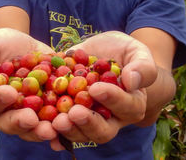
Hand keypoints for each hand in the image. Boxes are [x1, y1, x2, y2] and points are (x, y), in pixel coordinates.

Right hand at [0, 28, 57, 141]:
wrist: (23, 44)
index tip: (10, 93)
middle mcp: (5, 110)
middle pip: (9, 122)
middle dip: (21, 122)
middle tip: (32, 120)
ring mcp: (27, 111)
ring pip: (32, 127)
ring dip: (42, 130)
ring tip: (53, 128)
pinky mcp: (47, 107)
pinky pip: (54, 117)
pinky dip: (62, 121)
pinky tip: (71, 119)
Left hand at [51, 31, 157, 149]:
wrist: (100, 52)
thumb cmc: (123, 51)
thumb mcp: (136, 52)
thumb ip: (142, 67)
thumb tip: (132, 82)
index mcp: (131, 104)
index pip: (126, 107)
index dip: (112, 100)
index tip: (96, 88)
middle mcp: (111, 118)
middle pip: (103, 130)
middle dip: (88, 123)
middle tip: (74, 113)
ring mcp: (89, 119)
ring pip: (81, 133)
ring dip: (68, 129)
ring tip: (56, 121)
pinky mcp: (69, 115)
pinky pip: (62, 128)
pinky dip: (52, 133)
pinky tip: (43, 129)